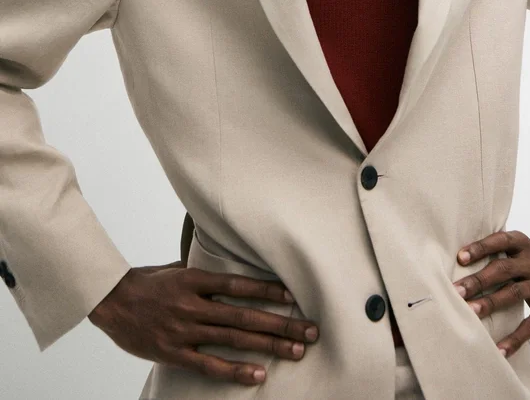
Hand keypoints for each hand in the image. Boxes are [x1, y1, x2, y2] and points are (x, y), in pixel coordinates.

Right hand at [88, 263, 319, 385]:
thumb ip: (201, 272)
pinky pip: (209, 364)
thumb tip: (225, 271)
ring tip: (296, 351)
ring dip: (268, 345)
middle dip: (281, 323)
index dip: (268, 290)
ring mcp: (184, 330)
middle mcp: (194, 304)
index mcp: (195, 279)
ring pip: (234, 339)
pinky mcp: (174, 352)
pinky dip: (235, 370)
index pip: (239, 284)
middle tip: (310, 331)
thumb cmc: (144, 280)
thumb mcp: (175, 267)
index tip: (293, 296)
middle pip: (245, 315)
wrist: (108, 300)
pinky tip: (258, 374)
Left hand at [453, 230, 529, 357]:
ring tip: (470, 312)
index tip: (460, 257)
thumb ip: (499, 253)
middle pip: (503, 269)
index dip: (480, 248)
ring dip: (490, 303)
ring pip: (514, 293)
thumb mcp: (522, 250)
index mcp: (523, 245)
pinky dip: (515, 338)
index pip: (500, 241)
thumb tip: (459, 263)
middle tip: (456, 291)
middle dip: (478, 280)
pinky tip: (499, 349)